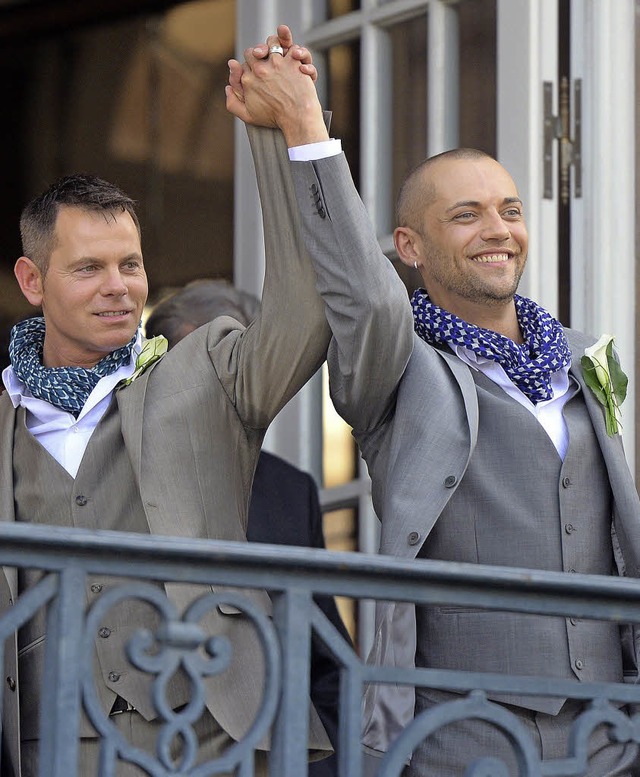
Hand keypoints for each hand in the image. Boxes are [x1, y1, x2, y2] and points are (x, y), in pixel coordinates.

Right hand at [226, 25, 328, 145]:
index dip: (249, 67)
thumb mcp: (248, 116)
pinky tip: (294, 58)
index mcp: (247, 80)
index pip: (243, 64)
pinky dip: (295, 51)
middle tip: (266, 60)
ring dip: (274, 46)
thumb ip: (233, 104)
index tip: (256, 72)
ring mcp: (276, 63)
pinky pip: (292, 47)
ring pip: (271, 42)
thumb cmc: (274, 118)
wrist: (296, 119)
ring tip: (279, 53)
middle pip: (253, 51)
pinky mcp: (292, 61)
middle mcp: (259, 69)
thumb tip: (227, 88)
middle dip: (258, 54)